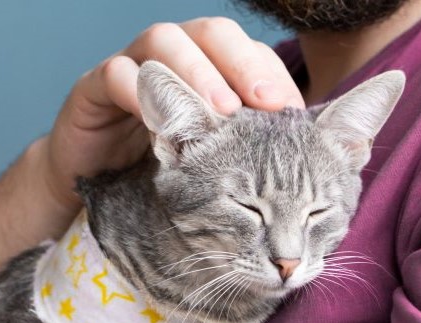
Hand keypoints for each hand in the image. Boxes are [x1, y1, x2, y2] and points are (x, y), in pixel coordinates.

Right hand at [42, 17, 304, 208]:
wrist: (93, 190)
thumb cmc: (158, 176)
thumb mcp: (213, 168)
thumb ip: (255, 154)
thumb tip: (327, 158)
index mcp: (207, 73)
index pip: (247, 55)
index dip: (273, 76)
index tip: (297, 115)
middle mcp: (173, 62)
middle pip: (212, 34)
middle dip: (243, 64)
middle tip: (268, 104)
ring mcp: (132, 68)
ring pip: (164, 41)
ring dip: (197, 72)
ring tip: (221, 111)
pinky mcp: (93, 89)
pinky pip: (115, 74)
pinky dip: (139, 89)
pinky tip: (159, 119)